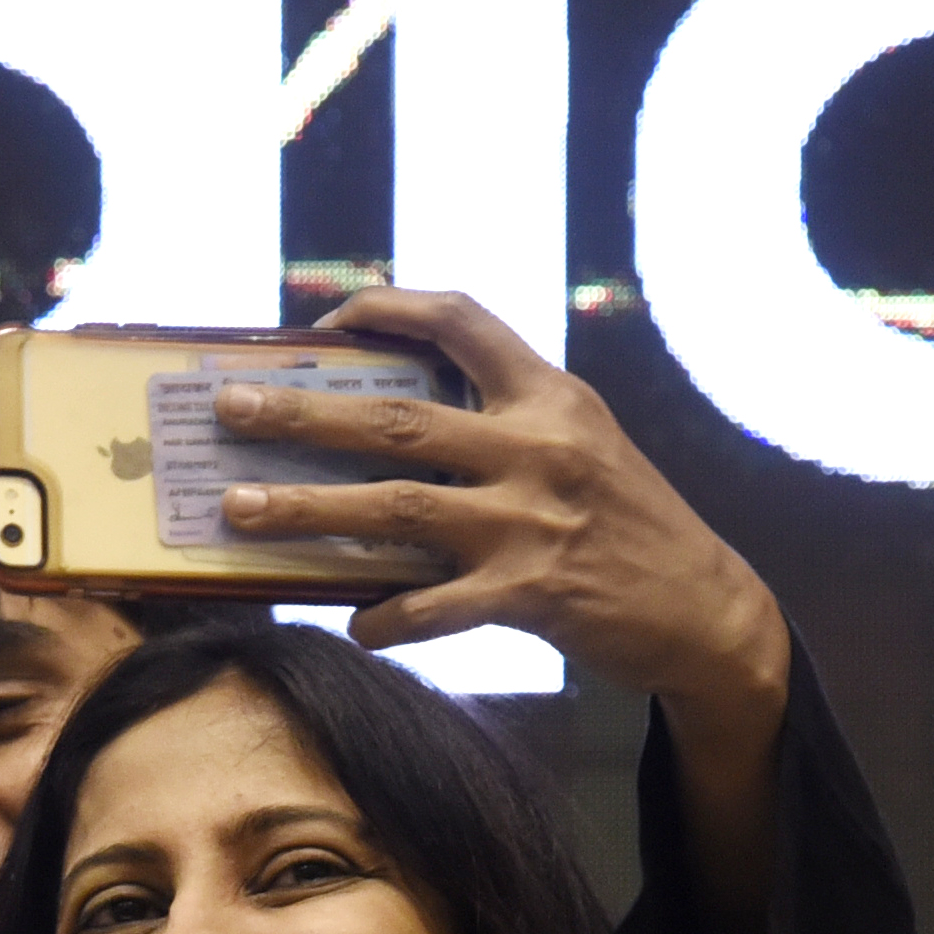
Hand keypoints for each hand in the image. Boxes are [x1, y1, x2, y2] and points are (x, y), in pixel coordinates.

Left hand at [210, 287, 791, 724]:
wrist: (705, 607)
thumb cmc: (620, 522)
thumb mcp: (577, 445)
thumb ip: (499, 424)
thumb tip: (382, 421)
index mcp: (550, 395)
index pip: (462, 320)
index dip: (387, 308)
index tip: (323, 320)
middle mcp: (540, 446)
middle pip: (396, 419)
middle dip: (302, 412)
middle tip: (228, 408)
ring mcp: (534, 520)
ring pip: (396, 507)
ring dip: (309, 508)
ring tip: (241, 511)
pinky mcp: (534, 593)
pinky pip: (437, 607)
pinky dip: (388, 617)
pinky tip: (354, 625)